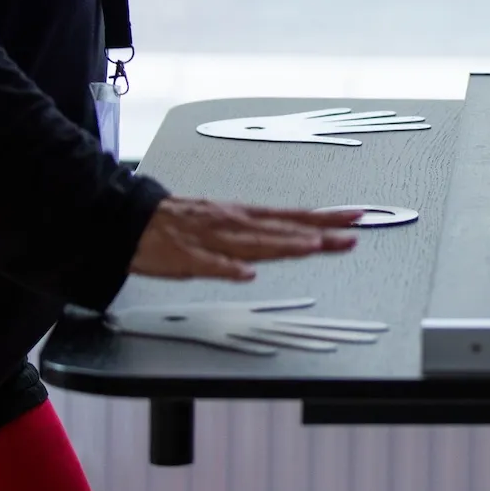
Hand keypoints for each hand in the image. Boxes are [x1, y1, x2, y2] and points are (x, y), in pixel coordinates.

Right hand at [130, 197, 360, 280]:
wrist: (133, 220)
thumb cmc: (181, 224)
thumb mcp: (227, 222)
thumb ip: (258, 232)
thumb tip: (293, 237)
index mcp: (245, 217)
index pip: (293, 216)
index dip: (325, 218)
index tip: (357, 217)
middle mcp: (235, 224)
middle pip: (282, 230)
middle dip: (317, 233)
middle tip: (350, 237)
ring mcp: (212, 240)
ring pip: (254, 244)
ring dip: (284, 245)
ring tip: (312, 247)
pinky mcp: (187, 258)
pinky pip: (210, 265)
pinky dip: (228, 269)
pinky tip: (247, 274)